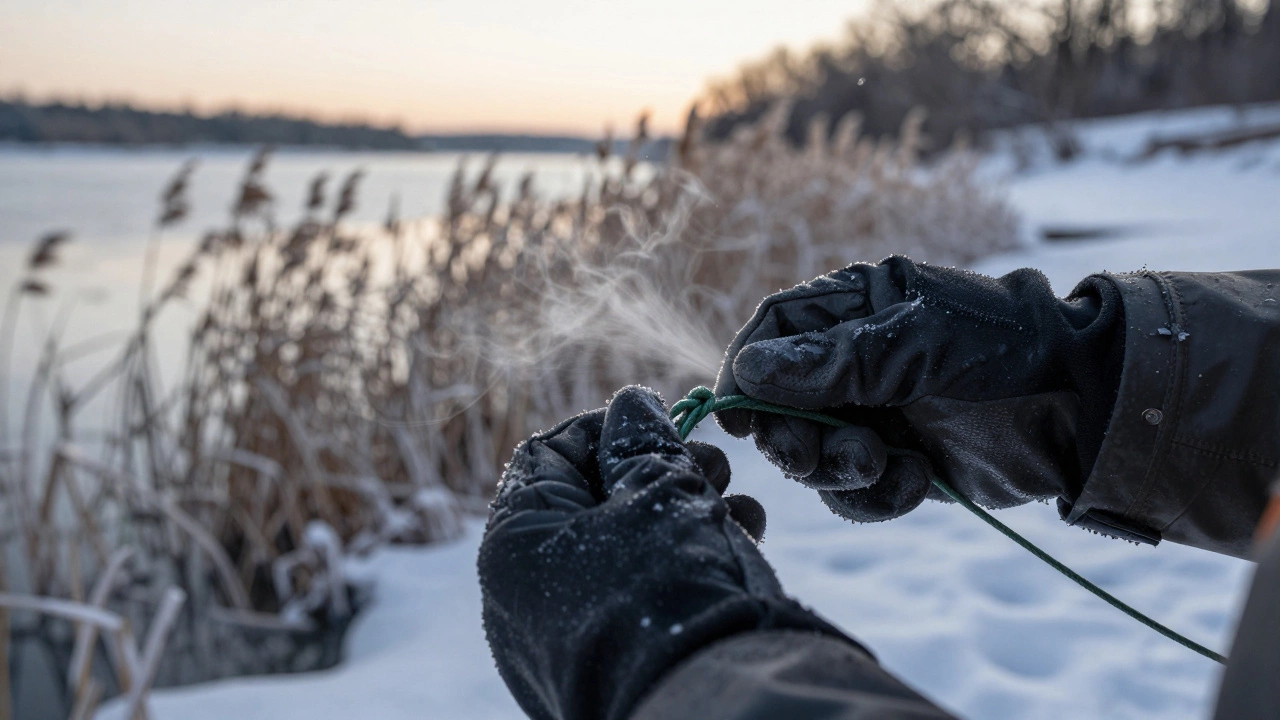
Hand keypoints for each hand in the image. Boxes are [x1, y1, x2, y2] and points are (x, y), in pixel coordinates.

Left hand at [479, 386, 848, 719]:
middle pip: (589, 503)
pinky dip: (683, 568)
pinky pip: (639, 601)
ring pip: (623, 552)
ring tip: (741, 507)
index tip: (662, 421)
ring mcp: (564, 644)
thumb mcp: (660, 492)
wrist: (713, 706)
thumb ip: (643, 439)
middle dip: (658, 472)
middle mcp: (523, 600)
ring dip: (685, 515)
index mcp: (513, 546)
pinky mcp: (609, 672)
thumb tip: (630, 404)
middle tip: (714, 464)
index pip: (545, 456)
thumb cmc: (671, 587)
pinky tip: (741, 547)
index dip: (607, 427)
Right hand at [715, 256, 1121, 522]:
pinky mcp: (897, 463)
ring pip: (812, 453)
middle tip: (812, 456)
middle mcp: (855, 361)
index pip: (774, 332)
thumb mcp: (919, 342)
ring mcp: (875, 414)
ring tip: (885, 463)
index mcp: (858, 308)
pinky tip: (917, 482)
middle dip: (793, 436)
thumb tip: (751, 372)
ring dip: (837, 469)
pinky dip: (875, 496)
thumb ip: (836, 359)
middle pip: (781, 404)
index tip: (738, 418)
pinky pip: (853, 492)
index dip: (746, 373)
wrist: (1086, 408)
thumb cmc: (1006, 349)